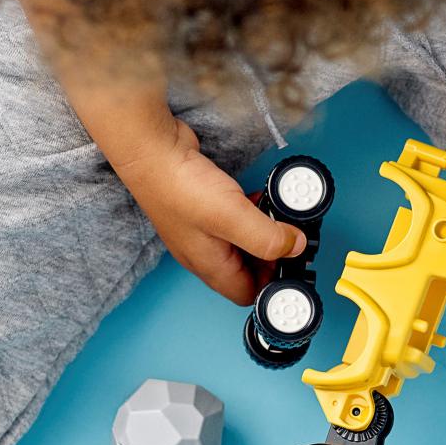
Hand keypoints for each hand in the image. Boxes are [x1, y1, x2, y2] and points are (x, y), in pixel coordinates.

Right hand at [112, 117, 304, 304]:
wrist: (150, 151)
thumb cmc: (179, 186)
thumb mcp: (233, 216)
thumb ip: (267, 237)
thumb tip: (295, 247)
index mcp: (210, 266)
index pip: (247, 293)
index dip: (272, 285)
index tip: (292, 264)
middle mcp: (204, 253)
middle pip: (246, 271)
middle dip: (270, 257)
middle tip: (289, 236)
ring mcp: (201, 232)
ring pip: (240, 244)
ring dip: (261, 233)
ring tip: (276, 216)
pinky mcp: (201, 210)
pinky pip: (232, 223)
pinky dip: (249, 216)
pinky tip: (257, 200)